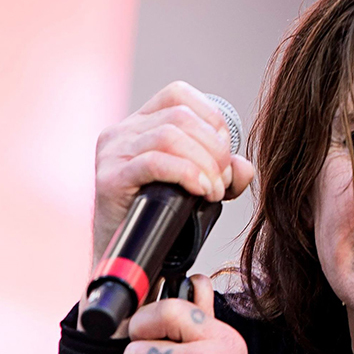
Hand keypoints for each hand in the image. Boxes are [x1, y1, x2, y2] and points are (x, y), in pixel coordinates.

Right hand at [90, 81, 254, 273]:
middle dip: (214, 148)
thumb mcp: (200, 188)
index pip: (180, 95)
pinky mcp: (109, 178)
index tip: (224, 154)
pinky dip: (187, 173)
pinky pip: (155, 161)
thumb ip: (226, 173)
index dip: (211, 118)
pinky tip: (200, 192)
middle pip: (181, 116)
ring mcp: (113, 153)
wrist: (130, 258)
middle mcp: (123, 132)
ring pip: (170, 135)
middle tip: (222, 181)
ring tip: (213, 192)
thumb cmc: (163, 219)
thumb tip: (244, 167)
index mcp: (141, 124)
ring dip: (203, 164)